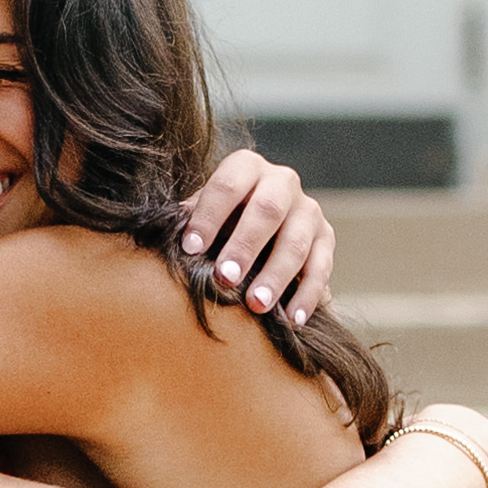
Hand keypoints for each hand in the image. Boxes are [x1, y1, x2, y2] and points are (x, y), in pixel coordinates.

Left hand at [180, 144, 335, 323]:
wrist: (258, 231)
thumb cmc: (219, 224)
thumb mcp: (204, 215)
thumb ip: (188, 222)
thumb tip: (162, 240)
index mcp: (246, 168)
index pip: (228, 186)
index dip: (209, 216)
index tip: (191, 249)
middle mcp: (282, 182)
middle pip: (267, 210)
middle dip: (245, 246)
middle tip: (226, 278)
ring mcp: (308, 210)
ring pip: (296, 242)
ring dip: (276, 275)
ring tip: (257, 306)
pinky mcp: (326, 238)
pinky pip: (321, 267)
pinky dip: (308, 295)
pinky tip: (292, 318)